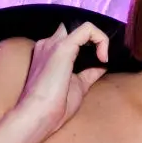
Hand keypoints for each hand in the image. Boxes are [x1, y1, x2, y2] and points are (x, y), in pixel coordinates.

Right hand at [14, 21, 110, 138]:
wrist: (37, 116)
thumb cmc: (53, 108)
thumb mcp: (77, 86)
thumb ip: (88, 73)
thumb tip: (102, 65)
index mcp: (48, 53)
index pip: (73, 38)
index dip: (90, 45)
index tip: (99, 63)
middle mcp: (49, 44)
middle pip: (77, 29)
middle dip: (94, 40)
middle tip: (103, 58)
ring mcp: (54, 43)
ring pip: (83, 26)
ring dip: (99, 39)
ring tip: (103, 59)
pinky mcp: (62, 46)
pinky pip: (88, 29)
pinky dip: (101, 39)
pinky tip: (103, 59)